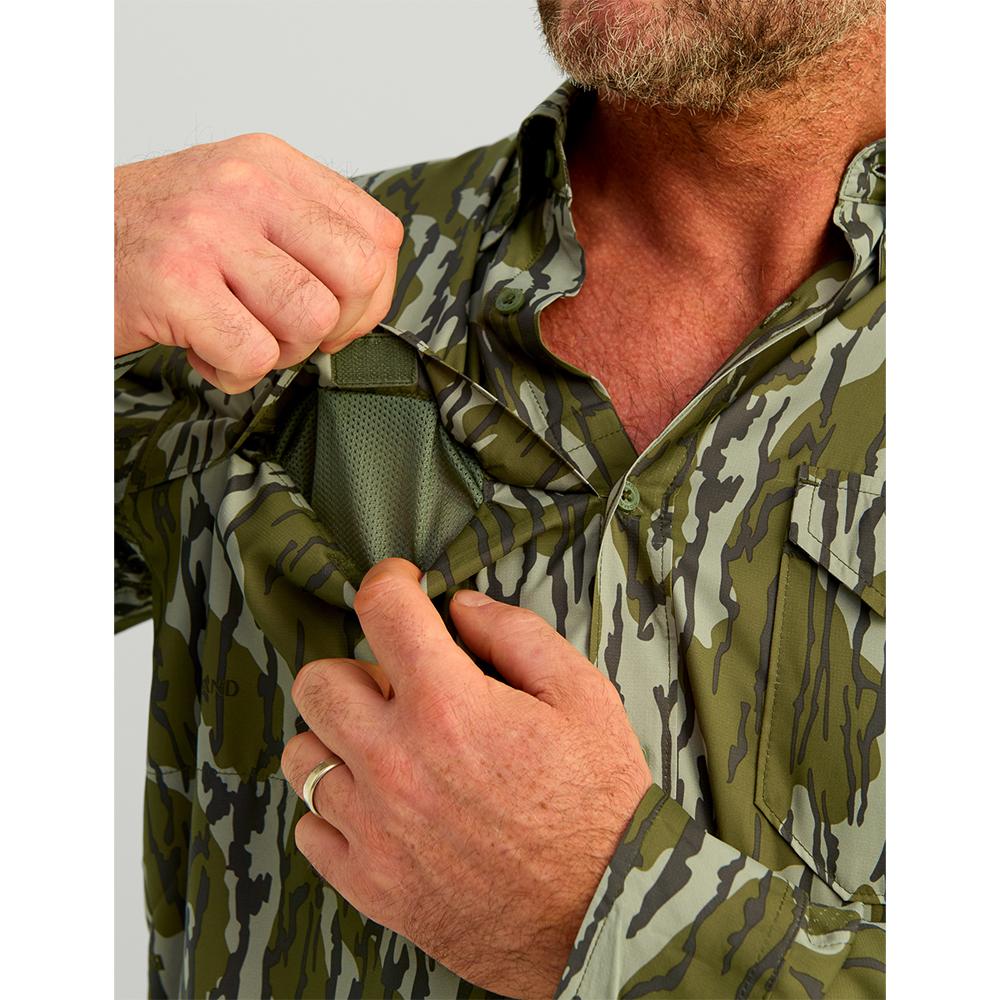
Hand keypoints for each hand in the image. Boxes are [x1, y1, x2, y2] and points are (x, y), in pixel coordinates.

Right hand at [114, 133, 403, 392]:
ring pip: (311, 320)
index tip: (339, 314)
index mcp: (270, 164)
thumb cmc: (156, 239)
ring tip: (237, 334)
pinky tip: (205, 350)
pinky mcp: (175, 282)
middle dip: (336, 327)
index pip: (378, 235)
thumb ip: (305, 236)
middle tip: (290, 331)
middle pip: (358, 277)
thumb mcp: (238, 207)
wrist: (63, 243)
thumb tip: (371, 296)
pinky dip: (235, 373)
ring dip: (280, 352)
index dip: (372, 294)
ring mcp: (208, 231)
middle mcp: (244, 185)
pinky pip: (254, 356)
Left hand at [281, 559, 652, 998]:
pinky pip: (310, 828)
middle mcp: (396, 762)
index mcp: (449, 706)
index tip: (401, 588)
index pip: (382, 609)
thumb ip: (517, 635)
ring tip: (387, 750)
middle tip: (398, 687)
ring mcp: (375, 827)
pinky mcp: (368, 883)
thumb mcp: (583, 697)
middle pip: (318, 682)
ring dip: (339, 741)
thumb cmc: (600, 806)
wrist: (604, 917)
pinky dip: (336, 811)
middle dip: (356, 668)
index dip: (389, 581)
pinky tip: (382, 807)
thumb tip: (462, 606)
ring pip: (302, 756)